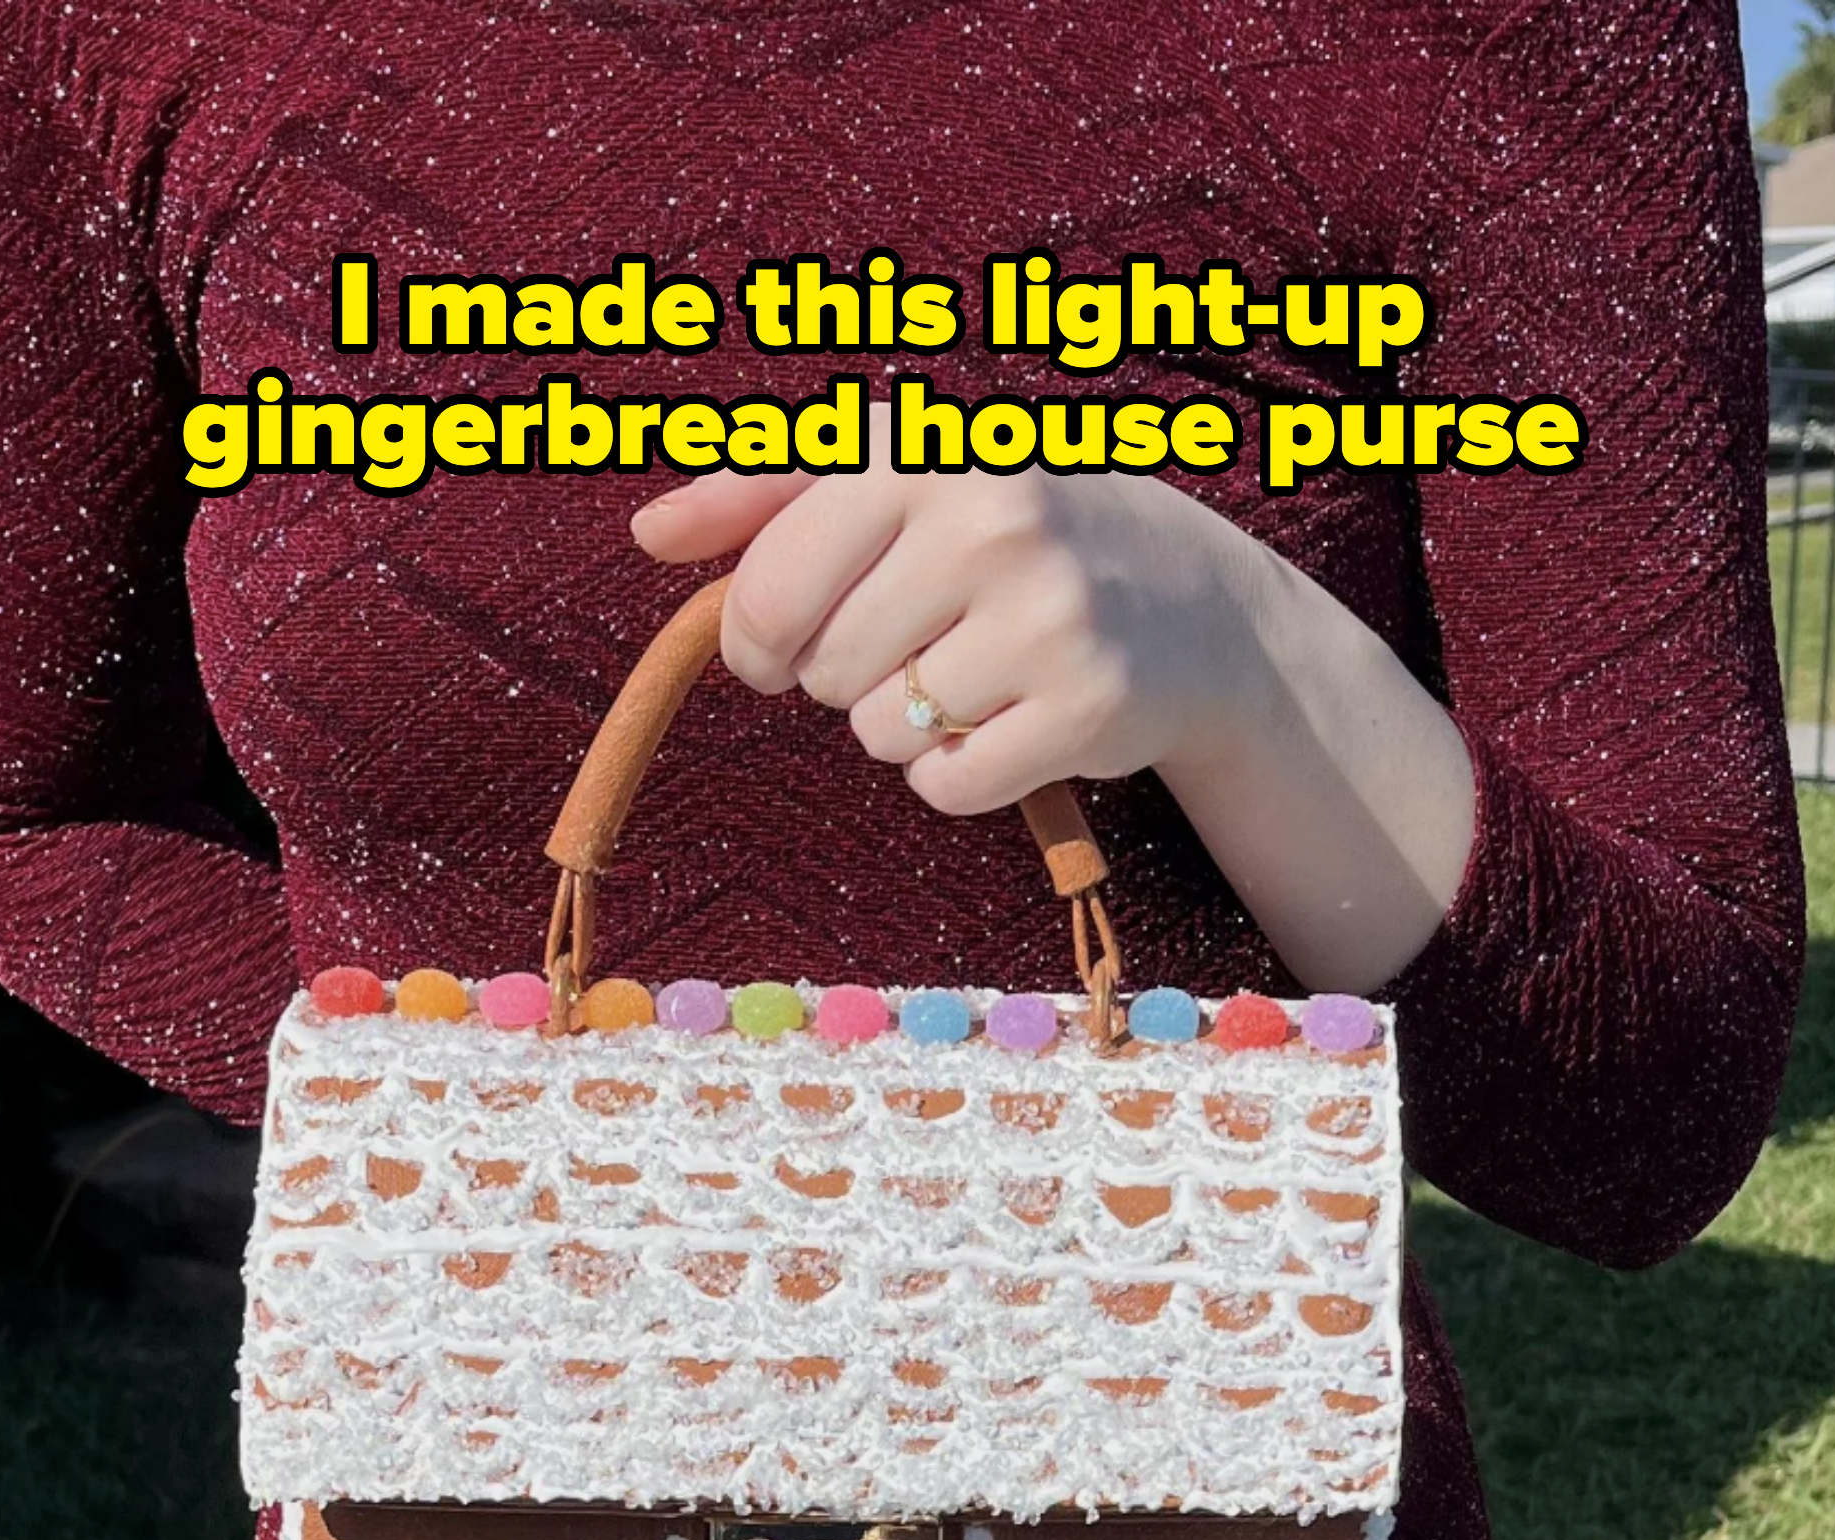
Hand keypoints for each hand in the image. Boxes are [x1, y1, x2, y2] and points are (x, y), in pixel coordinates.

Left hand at [628, 404, 1273, 819]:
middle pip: (822, 674)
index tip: (781, 644)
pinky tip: (1007, 721)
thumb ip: (761, 497)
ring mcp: (1046, 615)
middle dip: (846, 678)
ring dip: (905, 728)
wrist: (1188, 598)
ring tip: (970, 674)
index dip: (754, 640)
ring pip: (881, 735)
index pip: (769, 591)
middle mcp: (991, 522)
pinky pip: (946, 787)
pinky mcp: (1085, 706)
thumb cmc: (1005, 537)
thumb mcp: (892, 482)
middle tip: (913, 644)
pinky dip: (959, 776)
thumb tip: (647, 533)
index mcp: (920, 456)